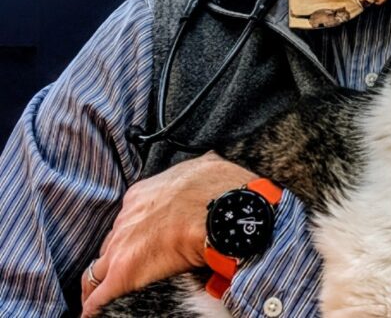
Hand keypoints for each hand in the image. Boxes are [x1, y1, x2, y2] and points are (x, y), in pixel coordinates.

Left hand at [80, 151, 251, 316]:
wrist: (219, 212)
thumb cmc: (219, 189)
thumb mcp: (204, 167)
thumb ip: (196, 170)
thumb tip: (208, 165)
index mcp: (142, 194)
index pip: (128, 219)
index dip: (134, 233)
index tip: (143, 241)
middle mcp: (126, 218)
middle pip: (111, 243)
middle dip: (117, 256)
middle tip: (125, 270)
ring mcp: (121, 246)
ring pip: (97, 271)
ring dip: (101, 284)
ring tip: (101, 298)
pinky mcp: (123, 273)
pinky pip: (98, 297)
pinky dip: (96, 307)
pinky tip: (95, 314)